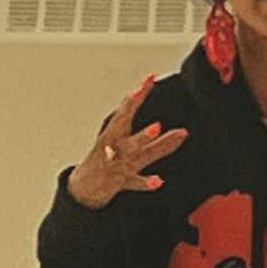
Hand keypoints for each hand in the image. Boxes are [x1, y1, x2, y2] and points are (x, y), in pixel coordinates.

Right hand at [67, 77, 187, 209]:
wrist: (82, 188)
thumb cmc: (106, 160)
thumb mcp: (127, 147)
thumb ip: (156, 141)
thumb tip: (184, 132)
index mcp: (113, 132)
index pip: (126, 109)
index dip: (138, 94)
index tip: (149, 78)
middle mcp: (115, 145)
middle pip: (127, 127)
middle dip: (138, 113)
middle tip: (154, 107)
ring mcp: (117, 163)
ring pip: (134, 151)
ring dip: (143, 139)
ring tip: (157, 128)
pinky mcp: (120, 182)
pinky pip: (134, 182)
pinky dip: (145, 182)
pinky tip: (158, 181)